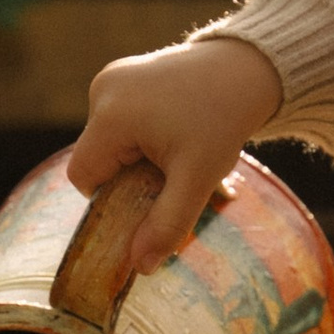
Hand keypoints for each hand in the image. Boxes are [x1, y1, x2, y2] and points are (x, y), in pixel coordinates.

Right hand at [66, 35, 278, 270]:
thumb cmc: (223, 120)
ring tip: (179, 145)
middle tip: (171, 172)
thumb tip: (141, 266)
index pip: (84, 176)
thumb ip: (167, 223)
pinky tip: (176, 127)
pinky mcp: (124, 72)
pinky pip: (120, 118)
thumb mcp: (197, 178)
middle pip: (96, 157)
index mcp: (110, 116)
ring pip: (109, 139)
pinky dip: (142, 133)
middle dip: (129, 174)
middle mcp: (102, 91)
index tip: (148, 194)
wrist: (249, 67)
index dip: (111, 196)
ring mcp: (112, 77)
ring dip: (138, 154)